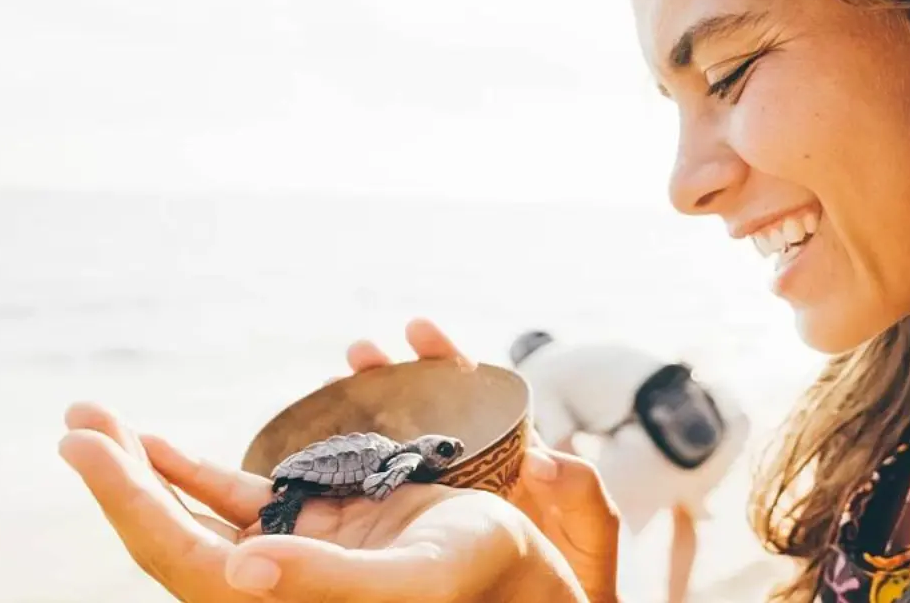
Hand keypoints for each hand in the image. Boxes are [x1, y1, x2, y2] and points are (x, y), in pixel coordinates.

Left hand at [58, 336, 589, 601]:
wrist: (510, 563)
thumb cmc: (471, 575)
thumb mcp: (410, 579)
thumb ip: (326, 579)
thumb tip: (237, 566)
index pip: (177, 555)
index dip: (126, 502)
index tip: (83, 446)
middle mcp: (270, 584)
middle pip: (169, 534)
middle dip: (119, 478)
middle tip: (77, 422)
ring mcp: (284, 555)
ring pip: (191, 516)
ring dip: (143, 472)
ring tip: (98, 426)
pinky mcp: (307, 529)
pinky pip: (231, 502)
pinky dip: (191, 475)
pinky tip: (161, 449)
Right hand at [340, 319, 622, 601]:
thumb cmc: (581, 579)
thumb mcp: (590, 532)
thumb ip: (580, 493)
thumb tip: (542, 461)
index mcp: (512, 453)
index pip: (476, 393)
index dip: (446, 359)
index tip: (418, 330)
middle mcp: (470, 466)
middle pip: (423, 408)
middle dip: (389, 376)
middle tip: (357, 353)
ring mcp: (438, 497)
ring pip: (394, 444)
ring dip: (362, 413)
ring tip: (328, 387)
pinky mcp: (412, 528)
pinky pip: (378, 491)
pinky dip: (350, 470)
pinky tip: (319, 456)